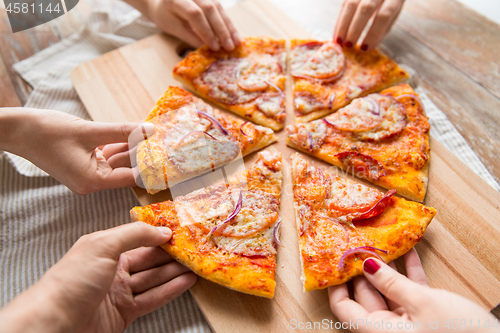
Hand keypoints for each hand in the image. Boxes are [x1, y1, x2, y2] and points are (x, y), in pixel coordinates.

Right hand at [0, 107, 152, 194]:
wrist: (16, 129)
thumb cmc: (47, 132)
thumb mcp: (90, 131)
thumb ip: (122, 131)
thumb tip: (149, 130)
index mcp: (92, 182)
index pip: (130, 177)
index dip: (151, 167)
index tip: (170, 159)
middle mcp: (91, 181)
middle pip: (125, 168)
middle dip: (144, 153)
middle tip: (165, 141)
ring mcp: (86, 172)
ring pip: (117, 159)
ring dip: (132, 146)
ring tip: (154, 133)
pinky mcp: (82, 162)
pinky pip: (106, 154)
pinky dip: (118, 143)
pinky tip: (134, 132)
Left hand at [0, 222, 196, 332]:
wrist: (53, 323)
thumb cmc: (72, 280)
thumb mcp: (102, 245)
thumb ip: (134, 234)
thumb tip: (162, 230)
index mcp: (105, 249)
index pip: (138, 239)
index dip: (159, 235)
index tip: (181, 231)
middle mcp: (113, 269)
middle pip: (149, 259)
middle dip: (171, 254)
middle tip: (194, 248)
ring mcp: (119, 293)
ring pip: (154, 279)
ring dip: (175, 272)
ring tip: (196, 264)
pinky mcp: (125, 313)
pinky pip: (152, 298)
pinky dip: (171, 290)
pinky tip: (186, 282)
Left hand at [144, 0, 239, 50]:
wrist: (164, 2)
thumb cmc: (167, 17)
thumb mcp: (174, 28)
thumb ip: (191, 37)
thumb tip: (209, 49)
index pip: (194, 14)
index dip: (206, 31)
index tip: (214, 47)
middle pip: (210, 9)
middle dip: (221, 30)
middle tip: (229, 47)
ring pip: (218, 8)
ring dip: (229, 27)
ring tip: (236, 43)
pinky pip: (221, 9)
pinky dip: (228, 23)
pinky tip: (234, 35)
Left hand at [329, 248, 498, 331]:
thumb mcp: (422, 303)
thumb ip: (391, 283)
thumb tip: (366, 265)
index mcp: (379, 330)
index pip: (344, 308)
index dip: (336, 285)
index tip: (333, 260)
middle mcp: (388, 328)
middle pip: (365, 294)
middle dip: (363, 268)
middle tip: (357, 241)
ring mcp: (406, 322)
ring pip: (387, 289)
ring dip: (387, 266)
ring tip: (380, 240)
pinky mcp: (424, 316)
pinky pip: (408, 291)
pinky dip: (408, 273)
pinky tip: (406, 250)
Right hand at [333, 0, 404, 50]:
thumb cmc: (389, 4)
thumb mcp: (392, 16)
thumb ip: (381, 30)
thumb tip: (366, 46)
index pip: (383, 16)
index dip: (373, 33)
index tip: (364, 48)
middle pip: (366, 9)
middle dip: (355, 28)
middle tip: (348, 45)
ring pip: (351, 4)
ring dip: (343, 25)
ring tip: (339, 41)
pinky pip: (344, 4)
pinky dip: (339, 21)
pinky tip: (337, 34)